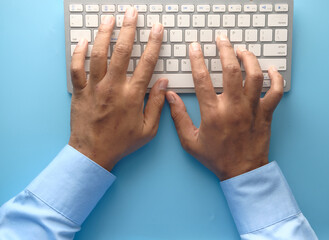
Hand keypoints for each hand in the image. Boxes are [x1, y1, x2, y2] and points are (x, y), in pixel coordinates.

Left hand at [68, 8, 166, 170]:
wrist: (93, 153)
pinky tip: (83, 41)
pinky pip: (76, 68)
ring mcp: (94, 88)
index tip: (157, 29)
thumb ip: (157, 105)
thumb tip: (164, 83)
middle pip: (122, 52)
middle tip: (132, 13)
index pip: (146, 63)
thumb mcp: (148, 129)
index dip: (153, 43)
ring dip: (104, 34)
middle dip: (129, 29)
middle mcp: (113, 88)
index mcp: (132, 96)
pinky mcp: (79, 92)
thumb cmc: (121, 142)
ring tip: (109, 19)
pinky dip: (79, 53)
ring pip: (99, 55)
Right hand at [167, 36, 283, 179]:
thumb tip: (169, 96)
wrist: (242, 171)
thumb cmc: (216, 157)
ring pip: (254, 76)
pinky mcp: (266, 113)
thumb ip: (178, 117)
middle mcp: (233, 107)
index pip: (202, 78)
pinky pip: (275, 92)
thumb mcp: (189, 141)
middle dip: (225, 50)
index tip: (195, 47)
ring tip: (242, 51)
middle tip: (221, 39)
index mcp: (213, 113)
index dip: (197, 59)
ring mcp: (252, 109)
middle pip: (231, 70)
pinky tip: (270, 70)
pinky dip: (276, 78)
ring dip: (248, 59)